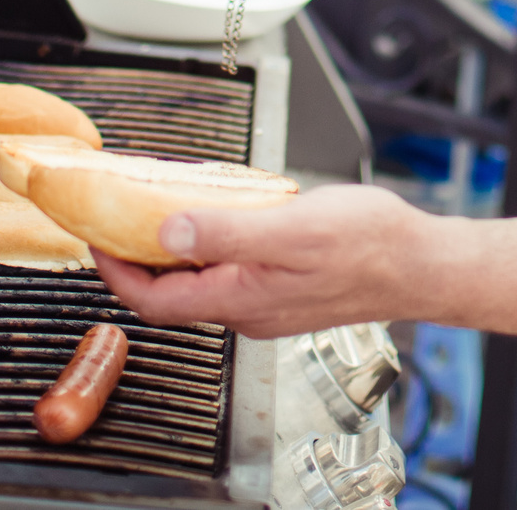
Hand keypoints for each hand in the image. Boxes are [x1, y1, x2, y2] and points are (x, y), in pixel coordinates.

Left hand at [91, 183, 435, 336]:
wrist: (423, 264)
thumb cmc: (369, 247)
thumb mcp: (292, 229)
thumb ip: (226, 232)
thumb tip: (167, 232)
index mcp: (241, 299)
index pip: (154, 301)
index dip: (115, 272)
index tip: (94, 237)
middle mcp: (248, 309)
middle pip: (171, 295)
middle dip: (136, 259)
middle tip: (117, 216)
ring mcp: (268, 302)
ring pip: (200, 283)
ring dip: (173, 251)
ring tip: (161, 207)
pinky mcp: (286, 288)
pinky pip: (231, 273)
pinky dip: (210, 247)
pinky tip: (221, 215)